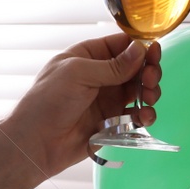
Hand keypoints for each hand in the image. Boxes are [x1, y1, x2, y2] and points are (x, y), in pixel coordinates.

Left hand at [3, 32, 162, 176]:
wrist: (36, 143)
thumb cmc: (47, 102)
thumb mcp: (78, 74)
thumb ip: (112, 65)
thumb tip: (140, 50)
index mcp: (89, 56)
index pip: (122, 45)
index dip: (140, 48)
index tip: (154, 53)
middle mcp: (101, 75)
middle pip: (136, 67)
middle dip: (148, 71)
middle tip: (150, 79)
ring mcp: (107, 99)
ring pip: (140, 90)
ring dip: (150, 92)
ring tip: (148, 99)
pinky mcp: (113, 121)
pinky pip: (136, 114)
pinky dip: (145, 115)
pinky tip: (144, 117)